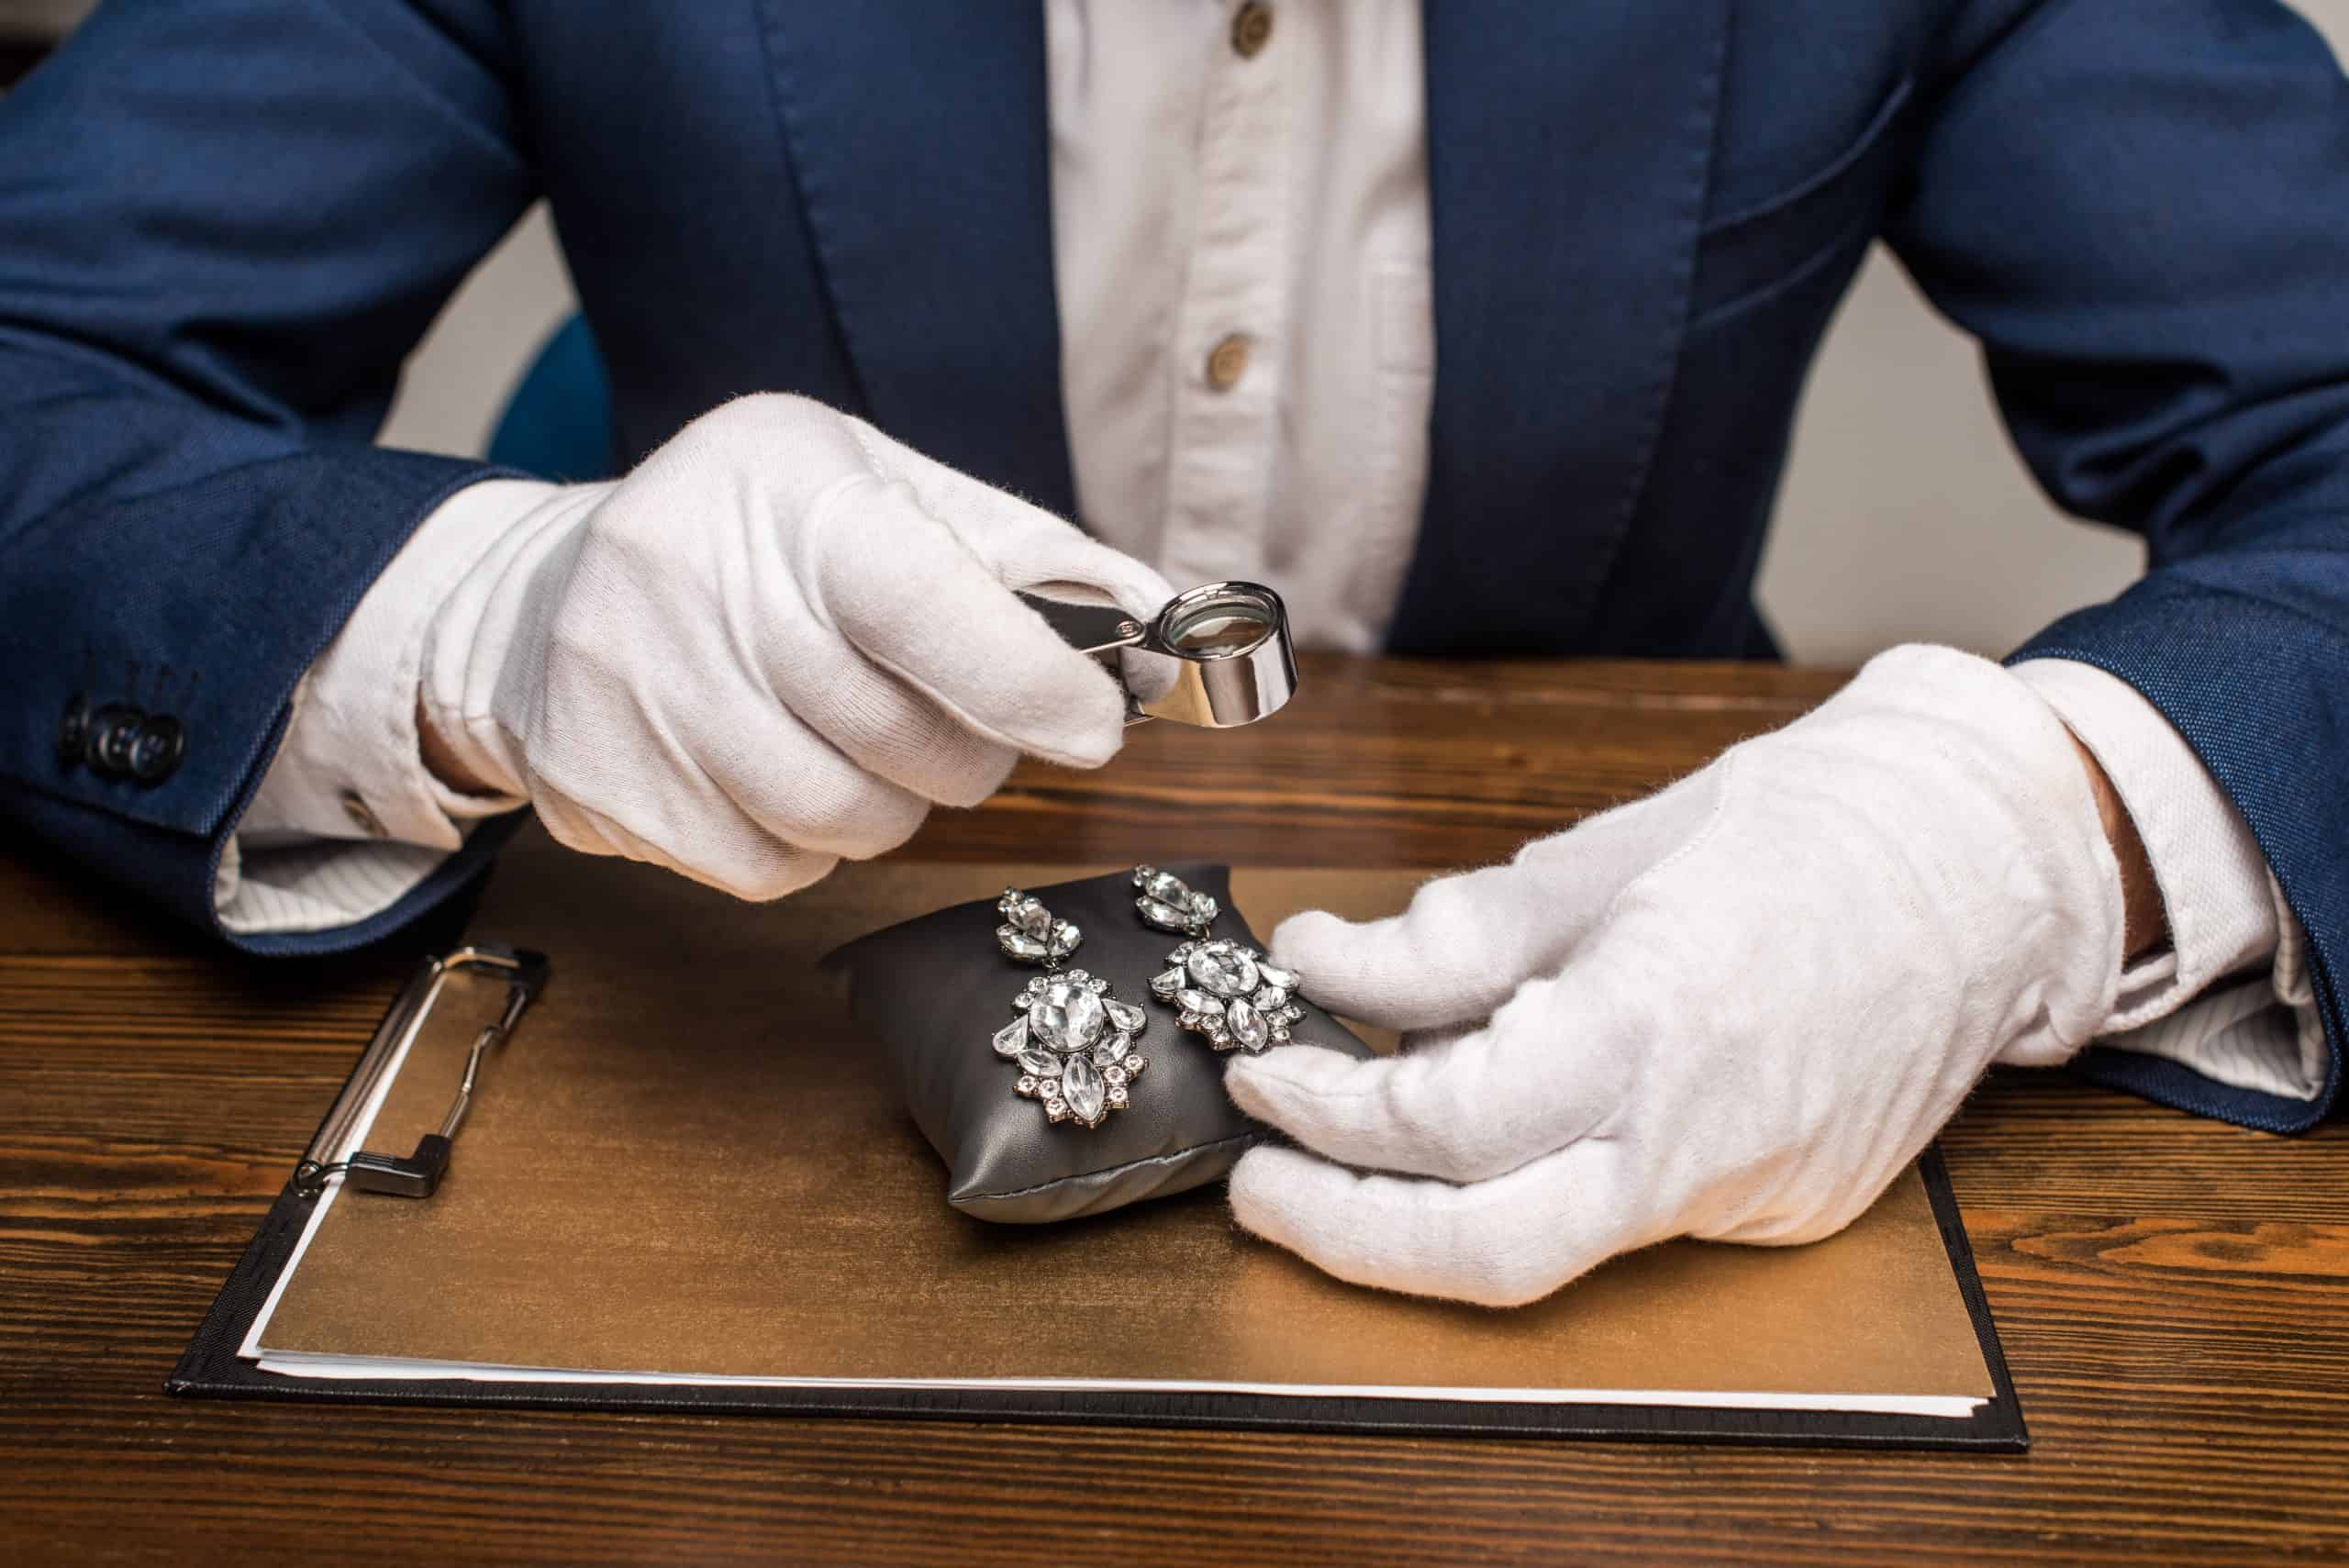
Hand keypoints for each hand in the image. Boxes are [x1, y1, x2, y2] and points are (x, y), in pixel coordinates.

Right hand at [419, 395, 1171, 898]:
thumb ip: (1024, 555)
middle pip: (902, 738)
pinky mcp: (607, 796)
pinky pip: (777, 868)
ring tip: (861, 738)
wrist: (534, 596)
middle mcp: (694, 591)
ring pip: (847, 820)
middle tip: (961, 717)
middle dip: (972, 749)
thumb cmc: (753, 535)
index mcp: (788, 496)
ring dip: (894, 801)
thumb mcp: (881, 489)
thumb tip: (1160, 623)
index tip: (1093, 724)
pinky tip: (780, 769)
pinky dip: (811, 842)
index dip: (1027, 681)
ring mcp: (638, 701)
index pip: (923, 603)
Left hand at [1225, 646, 2130, 1305]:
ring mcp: (1754, 1191)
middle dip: (1345, 1233)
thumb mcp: (1605, 854)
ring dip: (1424, 1226)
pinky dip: (1531, 1188)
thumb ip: (1459, 935)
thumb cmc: (1808, 827)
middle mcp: (1707, 1137)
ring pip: (1554, 1255)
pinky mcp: (1779, 1209)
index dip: (1330, 1107)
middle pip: (1488, 1254)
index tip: (1268, 1062)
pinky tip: (1486, 1133)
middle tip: (1260, 1181)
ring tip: (1346, 1159)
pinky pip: (1623, 1221)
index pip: (1446, 1119)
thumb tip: (1331, 967)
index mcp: (1658, 1022)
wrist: (1986, 860)